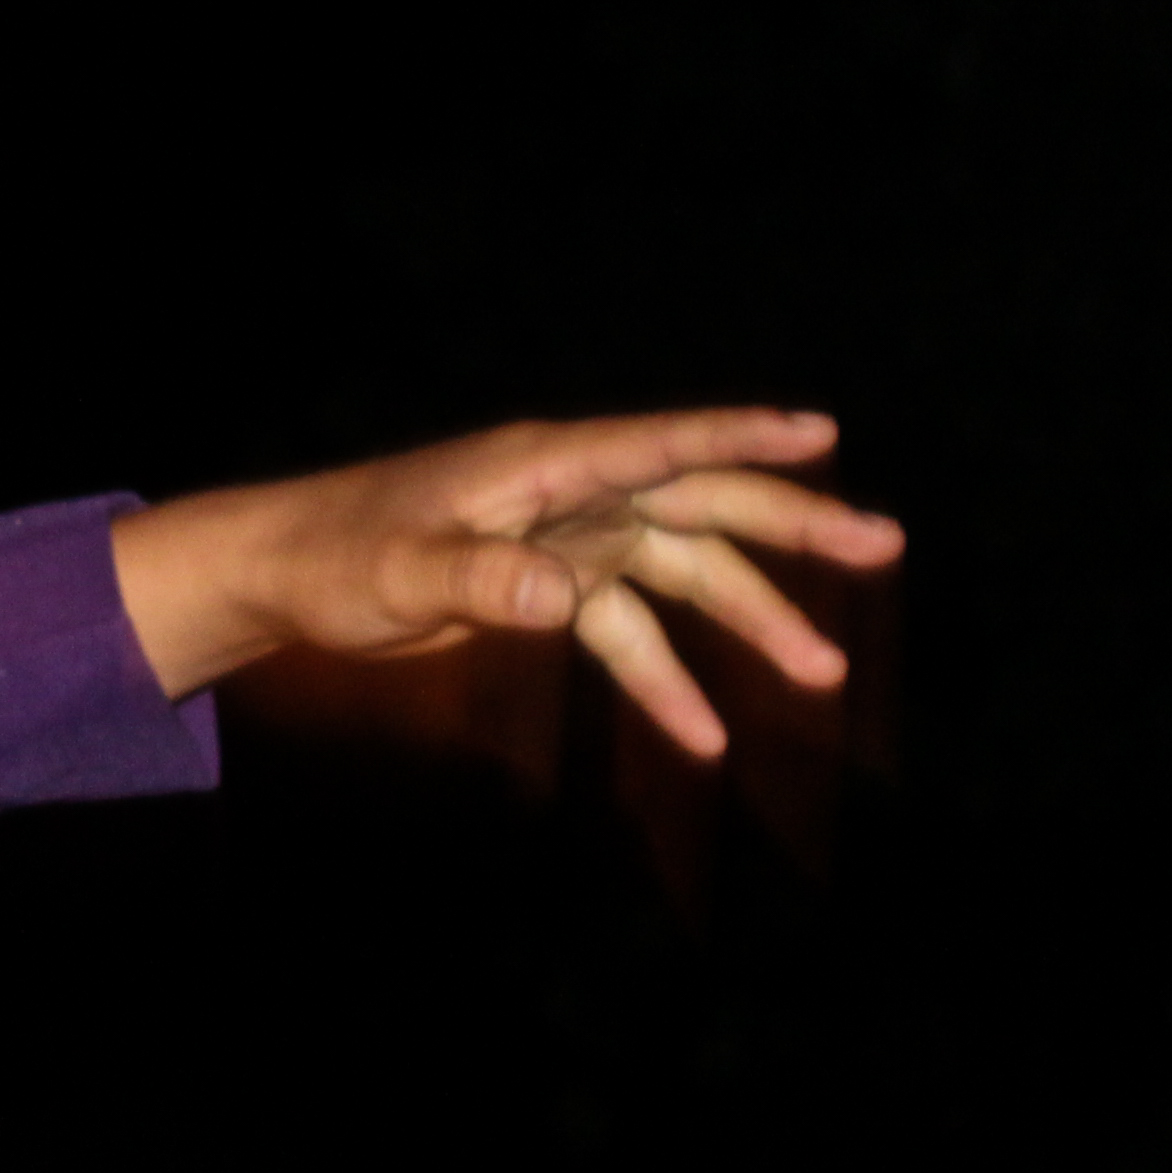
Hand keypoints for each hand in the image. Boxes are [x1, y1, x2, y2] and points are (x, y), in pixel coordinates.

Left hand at [111, 409, 900, 757]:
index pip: (659, 444)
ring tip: (827, 674)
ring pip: (683, 574)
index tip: (821, 433)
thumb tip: (565, 597)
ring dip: (751, 620)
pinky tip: (706, 740)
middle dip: (794, 524)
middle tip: (885, 544)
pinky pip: (629, 632)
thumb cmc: (334, 556)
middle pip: (701, 502)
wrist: (286, 575)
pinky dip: (667, 682)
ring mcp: (568, 538)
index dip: (740, 437)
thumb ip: (479, 581)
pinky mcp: (552, 586)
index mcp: (540, 466)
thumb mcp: (396, 571)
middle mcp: (569, 493)